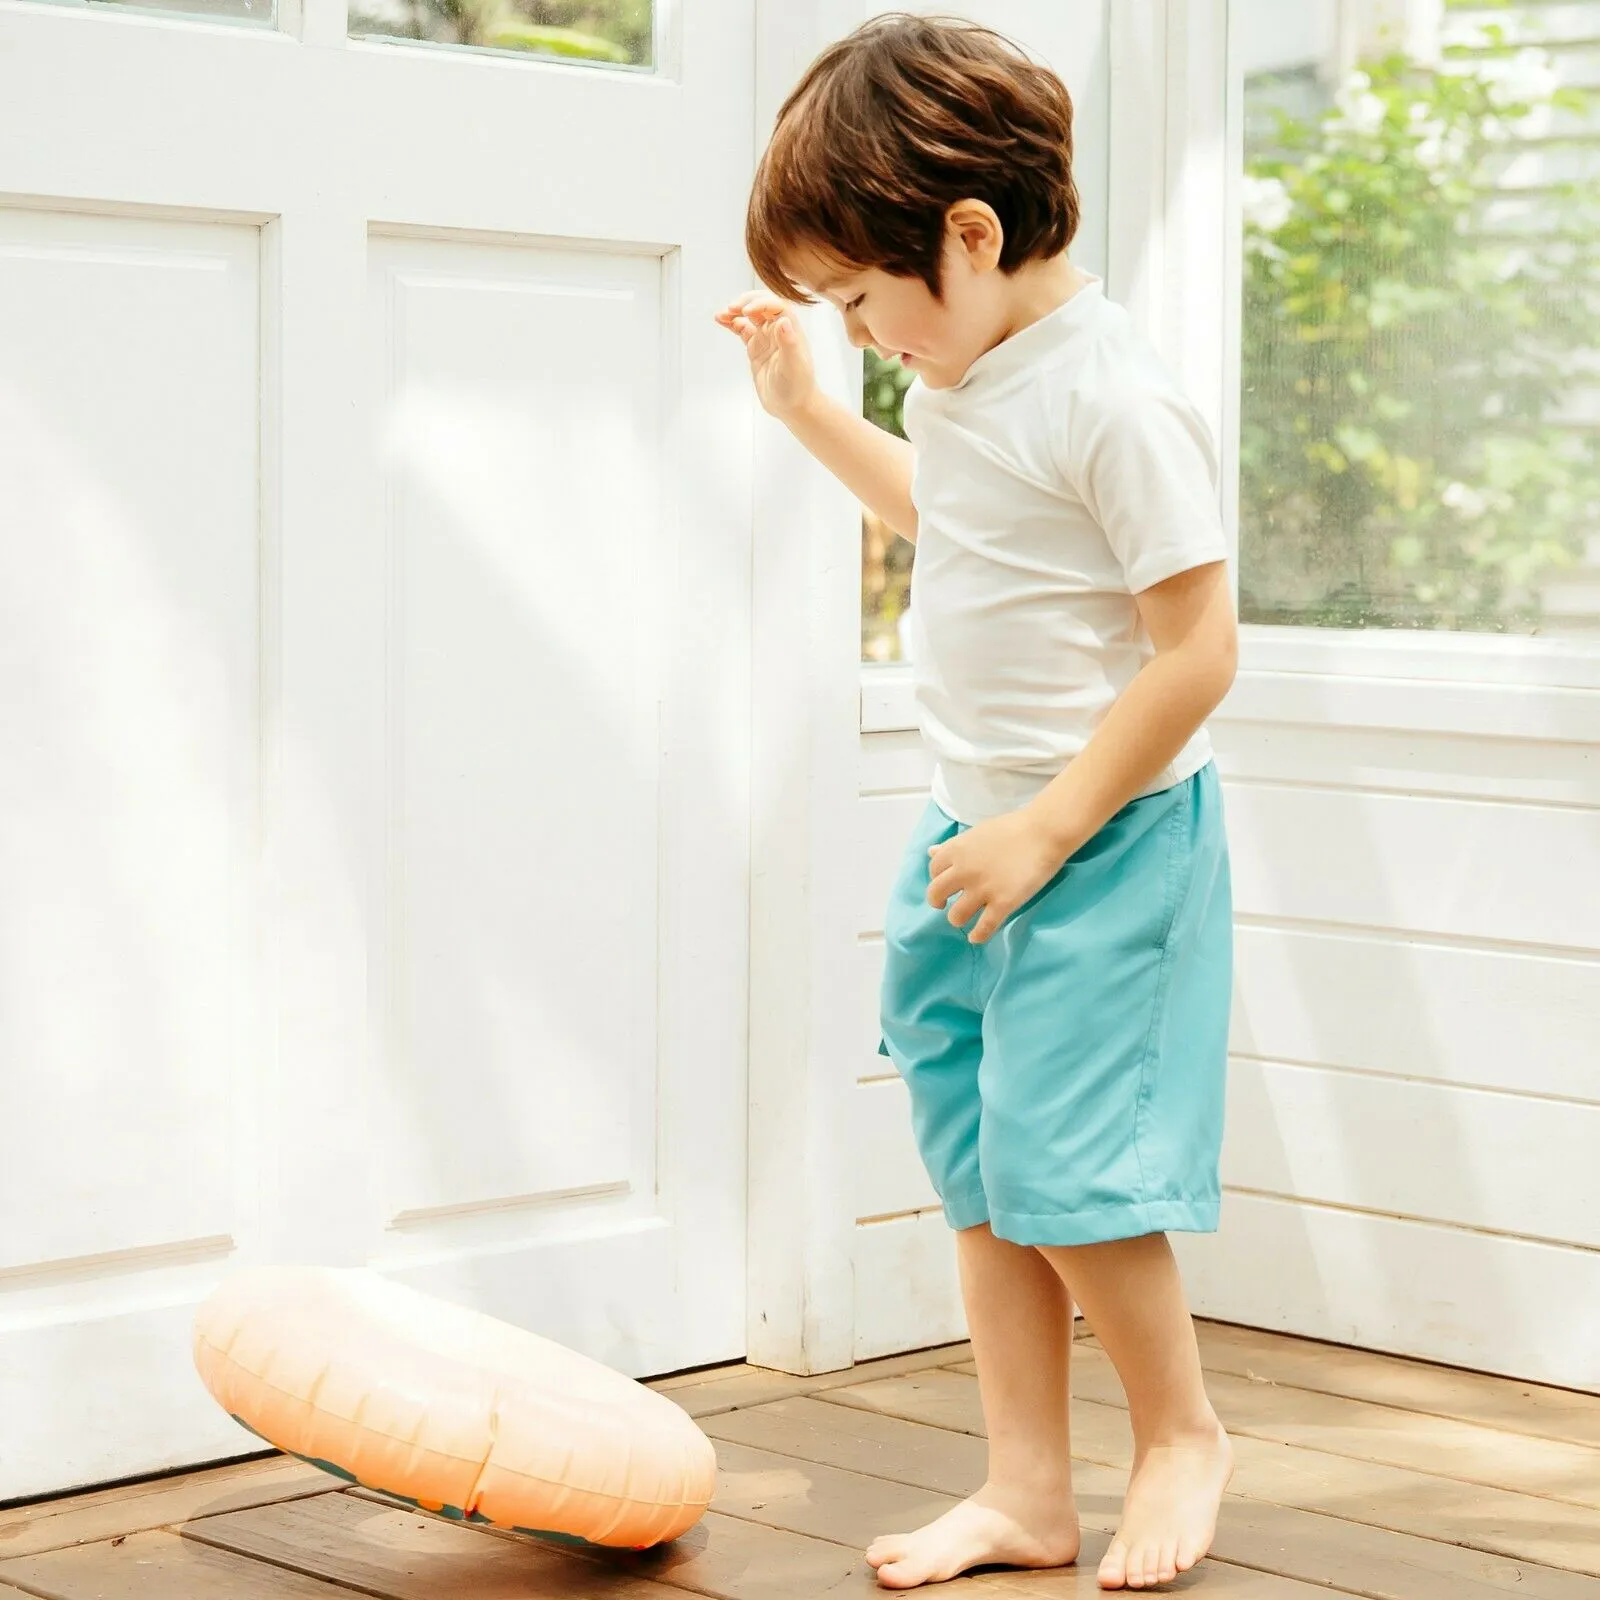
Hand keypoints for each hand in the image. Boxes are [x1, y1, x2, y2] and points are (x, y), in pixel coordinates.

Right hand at [714, 292, 817, 421]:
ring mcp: (765, 338)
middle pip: (761, 305)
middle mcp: (778, 330)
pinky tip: (721, 319)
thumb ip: (789, 343)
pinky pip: (742, 330)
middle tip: (731, 308)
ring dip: (736, 311)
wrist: (793, 406)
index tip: (746, 311)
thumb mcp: (794, 366)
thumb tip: (783, 321)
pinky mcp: (755, 348)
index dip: (760, 303)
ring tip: (722, 314)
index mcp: (790, 329)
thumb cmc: (798, 387)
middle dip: (746, 302)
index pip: (775, 306)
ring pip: (749, 316)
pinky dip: (732, 323)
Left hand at [927, 807, 1076, 944]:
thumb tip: (931, 852)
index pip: (934, 870)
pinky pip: (984, 928)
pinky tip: (976, 937)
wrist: (1044, 832)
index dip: (938, 878)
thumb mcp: (977, 833)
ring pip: (956, 916)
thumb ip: (954, 846)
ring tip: (967, 917)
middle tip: (945, 904)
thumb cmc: (1013, 828)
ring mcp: (982, 888)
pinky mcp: (1003, 903)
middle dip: (938, 902)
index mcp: (956, 850)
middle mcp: (964, 870)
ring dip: (958, 919)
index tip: (947, 883)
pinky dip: (978, 935)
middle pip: (936, 894)